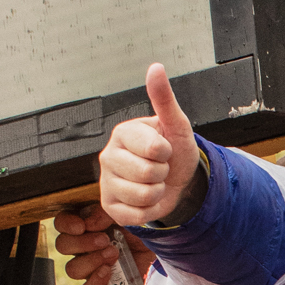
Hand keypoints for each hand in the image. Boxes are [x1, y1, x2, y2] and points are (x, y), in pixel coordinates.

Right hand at [53, 202, 151, 284]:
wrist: (163, 250)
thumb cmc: (142, 230)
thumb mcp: (125, 216)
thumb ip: (105, 213)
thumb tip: (89, 221)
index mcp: (86, 225)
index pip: (62, 224)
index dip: (66, 224)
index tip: (81, 226)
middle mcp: (84, 247)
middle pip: (63, 246)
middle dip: (82, 243)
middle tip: (104, 240)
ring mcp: (92, 267)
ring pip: (73, 269)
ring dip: (90, 261)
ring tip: (112, 254)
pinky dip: (95, 282)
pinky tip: (109, 272)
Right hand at [99, 64, 198, 227]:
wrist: (176, 181)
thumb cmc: (174, 151)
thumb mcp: (175, 125)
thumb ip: (164, 99)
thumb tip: (156, 68)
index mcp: (123, 133)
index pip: (154, 149)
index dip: (168, 153)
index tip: (164, 149)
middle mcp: (109, 156)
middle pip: (148, 174)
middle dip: (163, 174)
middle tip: (160, 167)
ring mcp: (107, 181)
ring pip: (143, 196)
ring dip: (158, 193)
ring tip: (154, 183)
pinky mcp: (110, 205)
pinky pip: (135, 216)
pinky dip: (149, 211)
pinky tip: (146, 199)